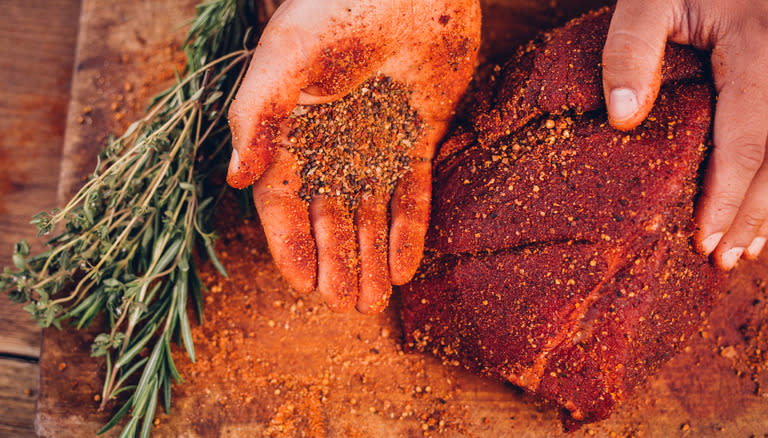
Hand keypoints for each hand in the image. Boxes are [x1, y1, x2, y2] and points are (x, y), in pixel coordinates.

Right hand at [227, 0, 480, 311]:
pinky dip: (411, 230)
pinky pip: (414, 193)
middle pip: (330, 219)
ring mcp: (376, 145)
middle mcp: (332, 147)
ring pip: (373, 215)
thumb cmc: (333, 13)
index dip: (291, 245)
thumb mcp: (283, 61)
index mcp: (291, 134)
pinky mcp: (418, 139)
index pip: (284, 204)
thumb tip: (234, 178)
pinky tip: (406, 267)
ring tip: (375, 302)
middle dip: (338, 264)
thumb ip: (255, 117)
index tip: (303, 286)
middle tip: (346, 307)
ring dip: (373, 258)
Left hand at [601, 0, 767, 268]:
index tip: (703, 240)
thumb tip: (622, 118)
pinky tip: (766, 206)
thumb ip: (632, 49)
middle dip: (754, 214)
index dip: (725, 198)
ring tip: (747, 249)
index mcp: (759, 45)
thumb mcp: (648, 0)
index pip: (745, 141)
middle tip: (724, 259)